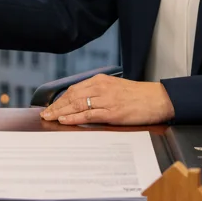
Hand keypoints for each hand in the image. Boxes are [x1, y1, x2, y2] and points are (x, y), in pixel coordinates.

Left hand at [40, 74, 174, 125]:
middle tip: (45, 113)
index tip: (51, 106)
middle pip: (72, 96)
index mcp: (100, 80)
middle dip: (56, 105)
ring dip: (61, 111)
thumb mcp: (115, 87)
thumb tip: (83, 101)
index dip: (61, 98)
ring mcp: (106, 99)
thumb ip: (99, 92)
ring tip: (49, 117)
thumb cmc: (137, 95)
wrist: (156, 99)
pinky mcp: (112, 111)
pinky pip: (88, 114)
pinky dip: (74, 117)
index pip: (74, 89)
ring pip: (77, 104)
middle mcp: (100, 87)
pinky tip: (65, 120)